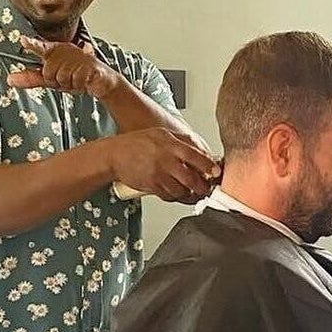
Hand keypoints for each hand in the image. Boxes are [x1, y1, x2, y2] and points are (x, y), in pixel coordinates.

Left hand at [7, 35, 121, 98]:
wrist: (100, 81)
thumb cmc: (74, 76)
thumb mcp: (51, 78)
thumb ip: (31, 78)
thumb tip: (10, 79)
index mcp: (54, 50)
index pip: (40, 48)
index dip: (32, 44)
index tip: (23, 40)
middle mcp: (65, 51)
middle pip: (48, 72)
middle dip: (56, 81)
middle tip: (66, 79)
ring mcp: (77, 57)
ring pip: (61, 78)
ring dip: (68, 84)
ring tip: (76, 79)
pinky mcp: (89, 66)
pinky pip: (75, 82)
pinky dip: (78, 86)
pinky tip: (84, 81)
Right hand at [106, 127, 220, 202]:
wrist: (114, 155)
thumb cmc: (137, 143)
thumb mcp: (161, 134)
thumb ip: (182, 141)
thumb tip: (203, 152)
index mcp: (170, 145)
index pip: (196, 157)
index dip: (209, 167)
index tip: (216, 173)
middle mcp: (166, 160)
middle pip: (192, 179)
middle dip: (203, 187)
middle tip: (207, 188)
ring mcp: (159, 174)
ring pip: (182, 191)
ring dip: (190, 194)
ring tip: (193, 192)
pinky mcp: (152, 186)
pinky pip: (170, 196)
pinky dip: (176, 197)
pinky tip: (177, 192)